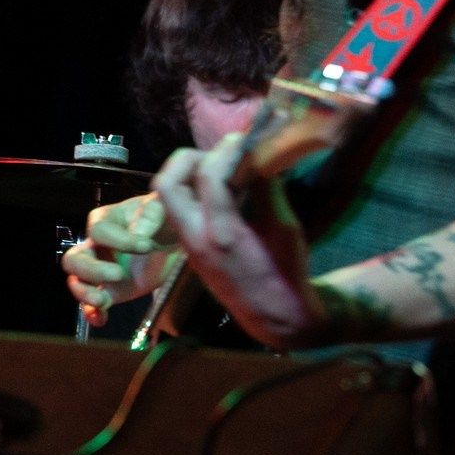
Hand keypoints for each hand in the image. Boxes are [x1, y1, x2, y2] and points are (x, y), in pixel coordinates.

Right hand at [61, 194, 169, 327]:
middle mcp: (96, 246)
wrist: (176, 241)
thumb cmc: (164, 218)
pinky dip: (92, 312)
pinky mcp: (112, 291)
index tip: (146, 246)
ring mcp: (101, 270)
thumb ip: (150, 215)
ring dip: (84, 292)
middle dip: (92, 269)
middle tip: (118, 274)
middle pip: (74, 259)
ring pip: (76, 281)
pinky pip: (93, 304)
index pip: (98, 231)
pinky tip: (102, 318)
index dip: (118, 240)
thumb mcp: (161, 209)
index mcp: (104, 220)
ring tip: (101, 300)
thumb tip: (138, 234)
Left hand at [151, 133, 326, 349]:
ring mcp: (189, 245)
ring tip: (226, 168)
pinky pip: (181, 210)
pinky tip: (226, 189)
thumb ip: (267, 189)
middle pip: (168, 184)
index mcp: (223, 234)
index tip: (242, 138)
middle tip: (221, 153)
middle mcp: (196, 239)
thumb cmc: (286, 273)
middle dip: (189, 158)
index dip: (225, 150)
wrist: (275, 316)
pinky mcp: (190, 249)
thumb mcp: (284, 228)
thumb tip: (260, 155)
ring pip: (169, 197)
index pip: (209, 177)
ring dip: (191, 174)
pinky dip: (196, 192)